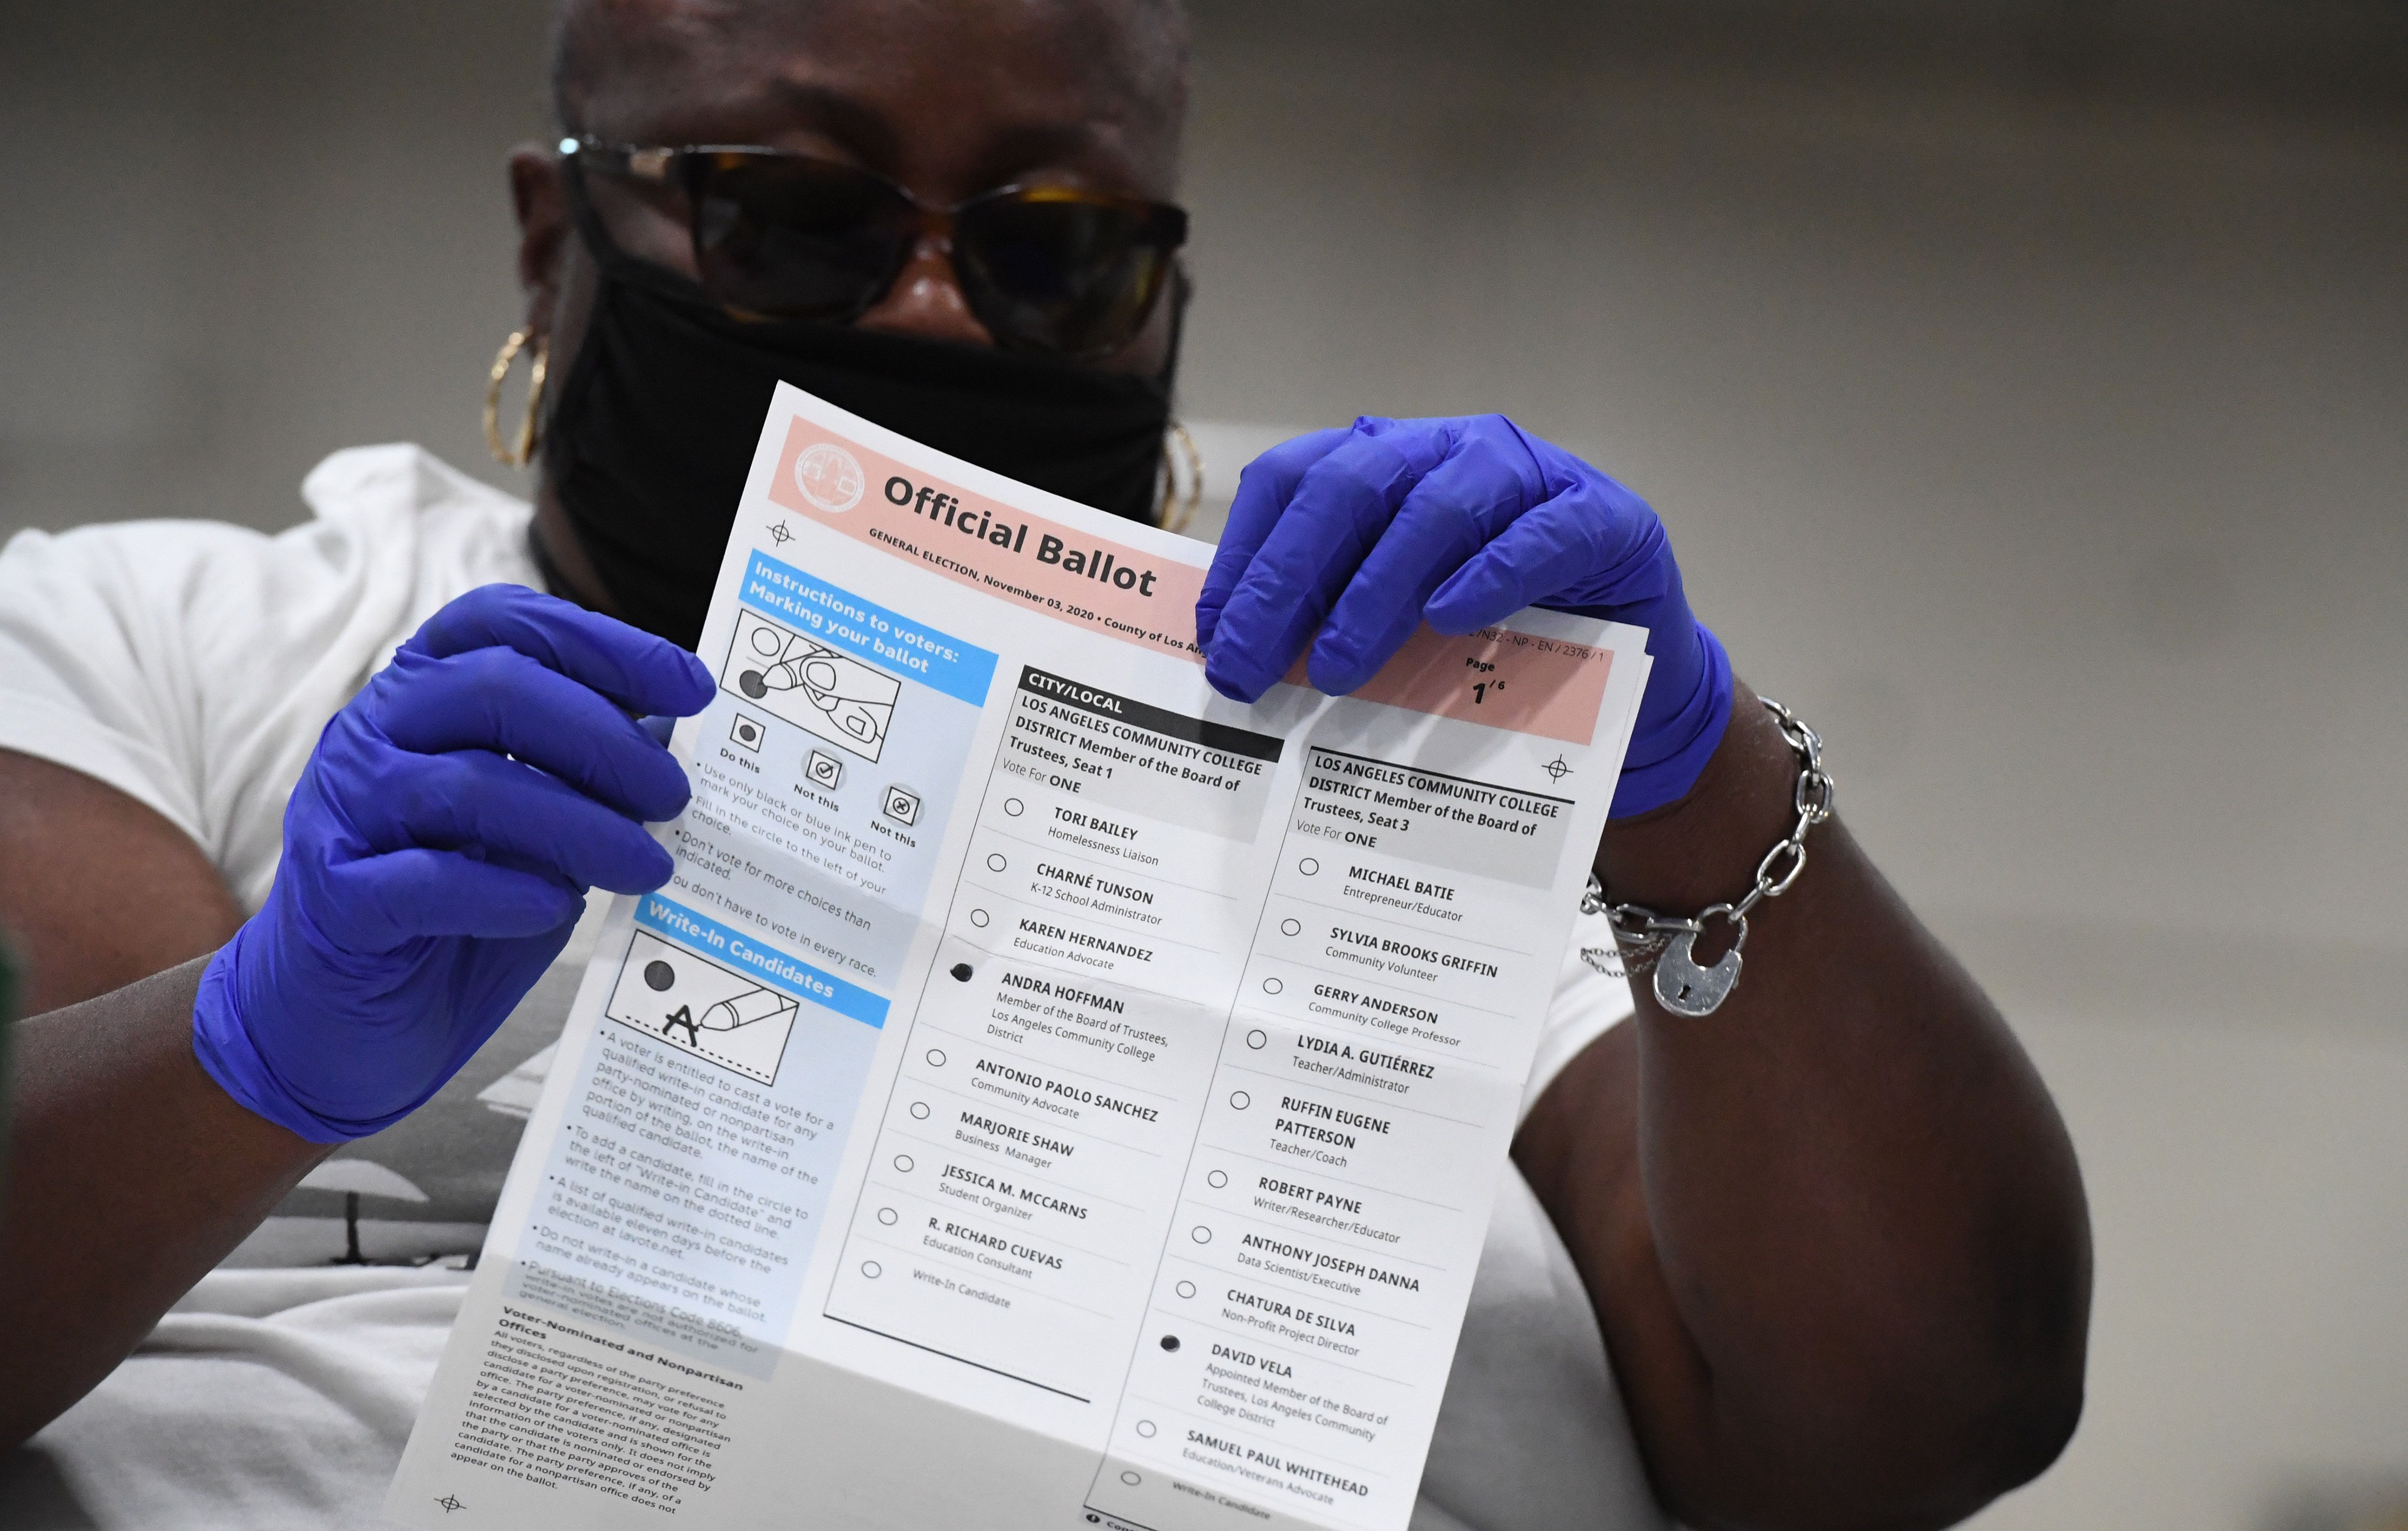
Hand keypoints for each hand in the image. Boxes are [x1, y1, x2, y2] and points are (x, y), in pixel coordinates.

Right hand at [190, 585, 713, 1141]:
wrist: (344, 1025)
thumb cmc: (456, 911)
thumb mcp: (539, 830)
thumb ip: (589, 775)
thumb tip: (675, 730)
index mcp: (422, 693)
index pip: (504, 623)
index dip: (603, 642)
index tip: (691, 686)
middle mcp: (370, 732)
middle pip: (495, 689)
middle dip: (603, 737)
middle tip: (673, 795)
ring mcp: (341, 811)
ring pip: (466, 785)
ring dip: (577, 823)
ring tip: (646, 865)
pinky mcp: (332, 898)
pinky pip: (421, 880)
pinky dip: (502, 892)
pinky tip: (556, 906)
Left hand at [1196, 414, 1732, 816]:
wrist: (1629, 662)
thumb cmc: (1496, 635)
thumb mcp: (1399, 622)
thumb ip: (1330, 619)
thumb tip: (1236, 662)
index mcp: (1386, 462)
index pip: (1292, 483)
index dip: (1245, 555)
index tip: (1211, 637)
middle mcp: (1447, 449)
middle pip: (1348, 488)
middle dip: (1287, 580)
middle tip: (1251, 665)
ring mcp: (1527, 475)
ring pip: (1435, 508)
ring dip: (1374, 591)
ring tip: (1339, 666)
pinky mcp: (1599, 518)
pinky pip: (1536, 537)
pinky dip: (1487, 575)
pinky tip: (1449, 618)